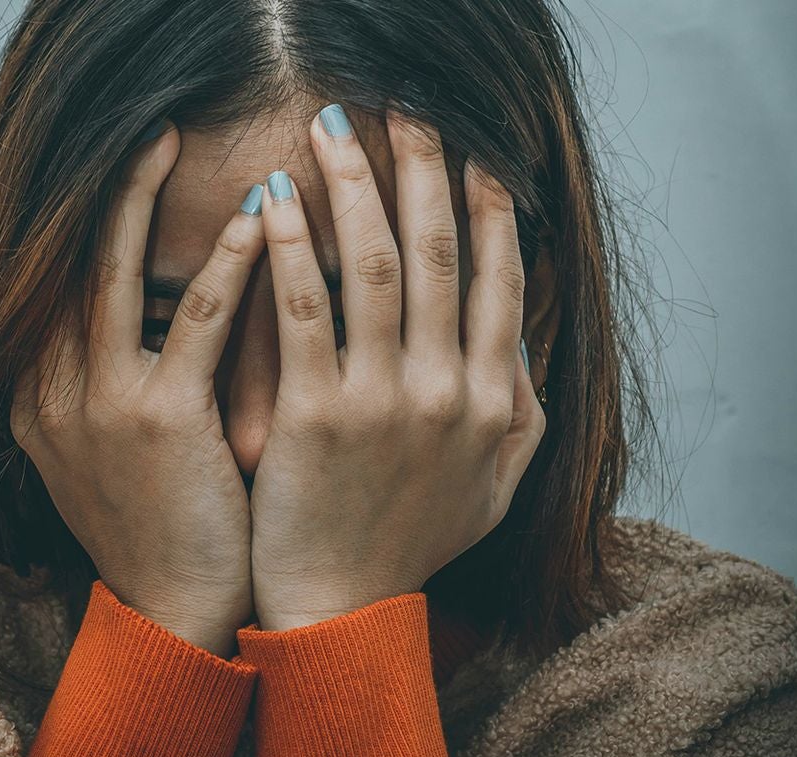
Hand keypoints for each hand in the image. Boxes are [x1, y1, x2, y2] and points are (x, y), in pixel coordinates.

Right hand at [10, 122, 264, 657]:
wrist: (173, 612)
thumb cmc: (159, 525)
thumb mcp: (109, 450)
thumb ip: (105, 381)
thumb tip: (151, 312)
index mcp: (36, 397)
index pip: (53, 285)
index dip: (86, 221)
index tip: (124, 170)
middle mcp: (50, 392)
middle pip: (70, 263)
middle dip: (106, 191)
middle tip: (147, 131)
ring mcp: (97, 404)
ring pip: (114, 274)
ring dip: (144, 200)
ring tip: (175, 141)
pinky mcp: (157, 421)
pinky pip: (194, 322)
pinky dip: (225, 265)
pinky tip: (257, 222)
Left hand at [248, 106, 545, 630]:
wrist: (342, 608)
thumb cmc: (411, 543)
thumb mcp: (494, 487)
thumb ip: (522, 412)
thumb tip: (523, 340)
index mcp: (493, 400)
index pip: (498, 280)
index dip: (488, 209)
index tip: (473, 155)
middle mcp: (448, 390)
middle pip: (438, 252)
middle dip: (423, 169)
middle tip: (404, 110)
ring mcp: (384, 400)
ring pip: (374, 264)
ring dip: (356, 185)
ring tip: (334, 128)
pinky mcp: (316, 414)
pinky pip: (304, 310)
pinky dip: (289, 247)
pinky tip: (274, 198)